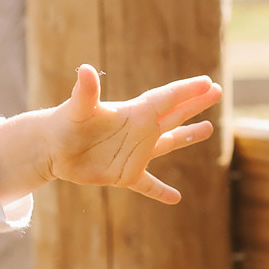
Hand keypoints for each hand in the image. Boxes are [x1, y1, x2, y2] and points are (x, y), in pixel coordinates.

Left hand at [0, 66, 221, 204]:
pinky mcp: (125, 174)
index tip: (207, 82)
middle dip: (195, 104)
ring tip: (209, 129)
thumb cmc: (64, 123)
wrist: (51, 147)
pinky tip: (175, 198)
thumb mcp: (77, 108)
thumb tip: (86, 70)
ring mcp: (134, 153)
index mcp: (134, 114)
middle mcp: (139, 131)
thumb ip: (86, 91)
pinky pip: (147, 184)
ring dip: (186, 137)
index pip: (166, 99)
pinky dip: (160, 191)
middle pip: (173, 116)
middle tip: (217, 91)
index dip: (186, 91)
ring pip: (167, 144)